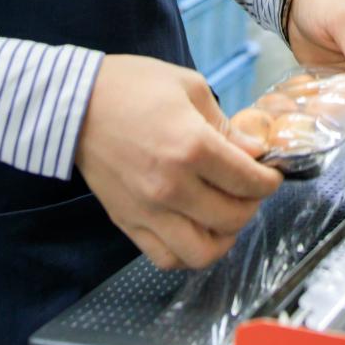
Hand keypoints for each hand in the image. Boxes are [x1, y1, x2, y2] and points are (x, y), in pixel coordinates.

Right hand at [77, 55, 281, 270]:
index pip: (250, 182)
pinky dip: (187, 253)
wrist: (74, 102)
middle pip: (233, 218)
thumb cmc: (132, 86)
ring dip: (223, 237)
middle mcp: (172, 187)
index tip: (270, 173)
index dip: (270, 180)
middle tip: (248, 189)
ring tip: (223, 215)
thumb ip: (226, 126)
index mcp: (192, 148)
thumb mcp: (189, 87)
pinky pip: (166, 258)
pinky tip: (194, 229)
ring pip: (202, 252)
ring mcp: (148, 210)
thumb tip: (256, 153)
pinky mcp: (127, 222)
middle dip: (252, 205)